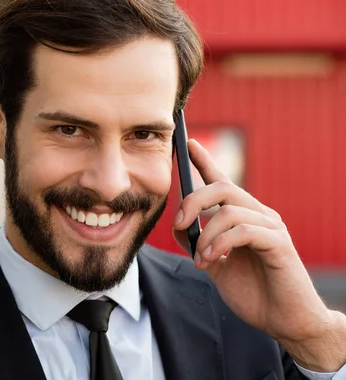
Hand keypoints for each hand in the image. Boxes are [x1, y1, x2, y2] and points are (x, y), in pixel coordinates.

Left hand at [173, 139, 345, 371]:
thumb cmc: (252, 292)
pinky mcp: (279, 243)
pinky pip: (243, 231)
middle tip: (181, 225)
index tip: (188, 144)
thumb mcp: (214, 264)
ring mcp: (271, 227)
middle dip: (193, 202)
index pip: (222, 181)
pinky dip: (220, 244)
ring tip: (202, 260)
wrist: (284, 320)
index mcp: (242, 217)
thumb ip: (198, 242)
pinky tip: (212, 261)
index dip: (205, 161)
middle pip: (222, 187)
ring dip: (206, 236)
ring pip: (229, 210)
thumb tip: (179, 225)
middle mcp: (259, 215)